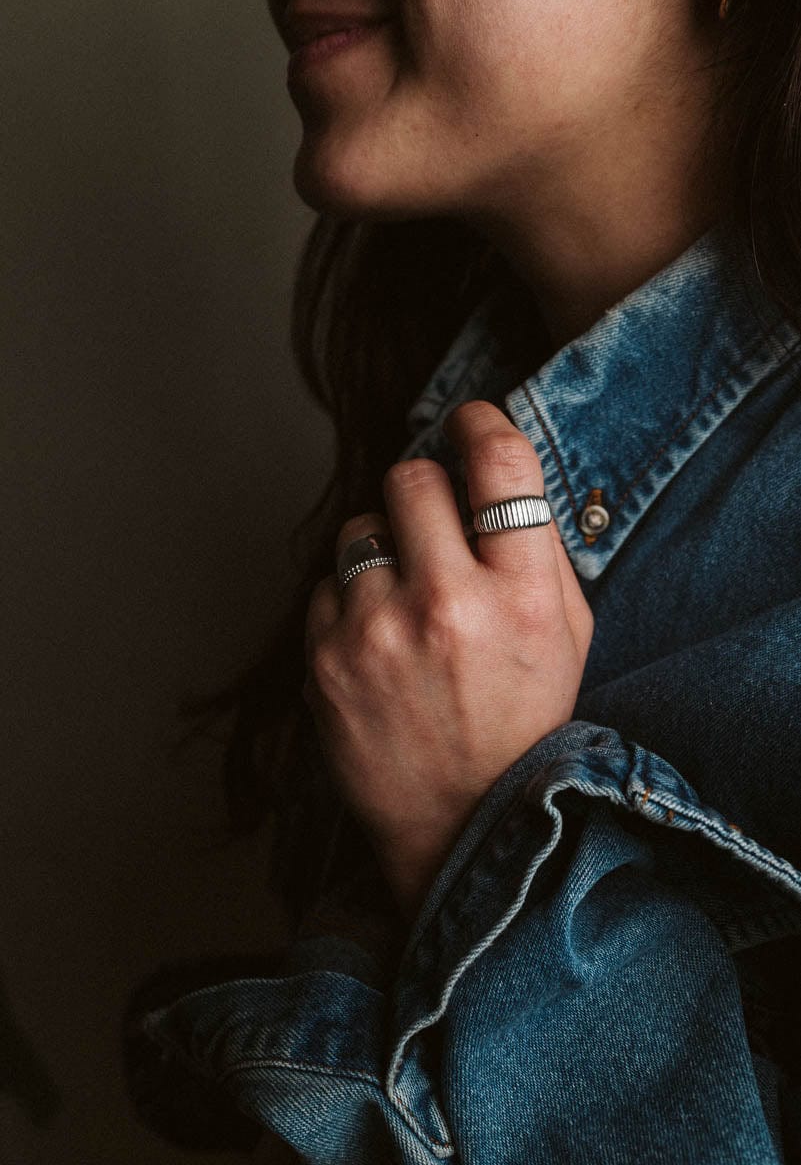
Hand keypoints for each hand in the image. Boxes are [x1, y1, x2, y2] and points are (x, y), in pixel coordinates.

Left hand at [303, 401, 593, 920]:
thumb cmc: (522, 724)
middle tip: (435, 525)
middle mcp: (448, 606)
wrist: (461, 826)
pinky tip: (379, 644)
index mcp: (524, 597)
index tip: (467, 424)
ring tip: (406, 602)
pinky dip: (351, 602)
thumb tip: (490, 471)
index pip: (499, 463)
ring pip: (359, 528)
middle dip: (423, 489)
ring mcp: (376, 634)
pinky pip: (327, 584)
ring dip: (384, 547)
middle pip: (410, 477)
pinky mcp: (324, 660)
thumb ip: (538, 550)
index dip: (479, 425)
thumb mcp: (569, 637)